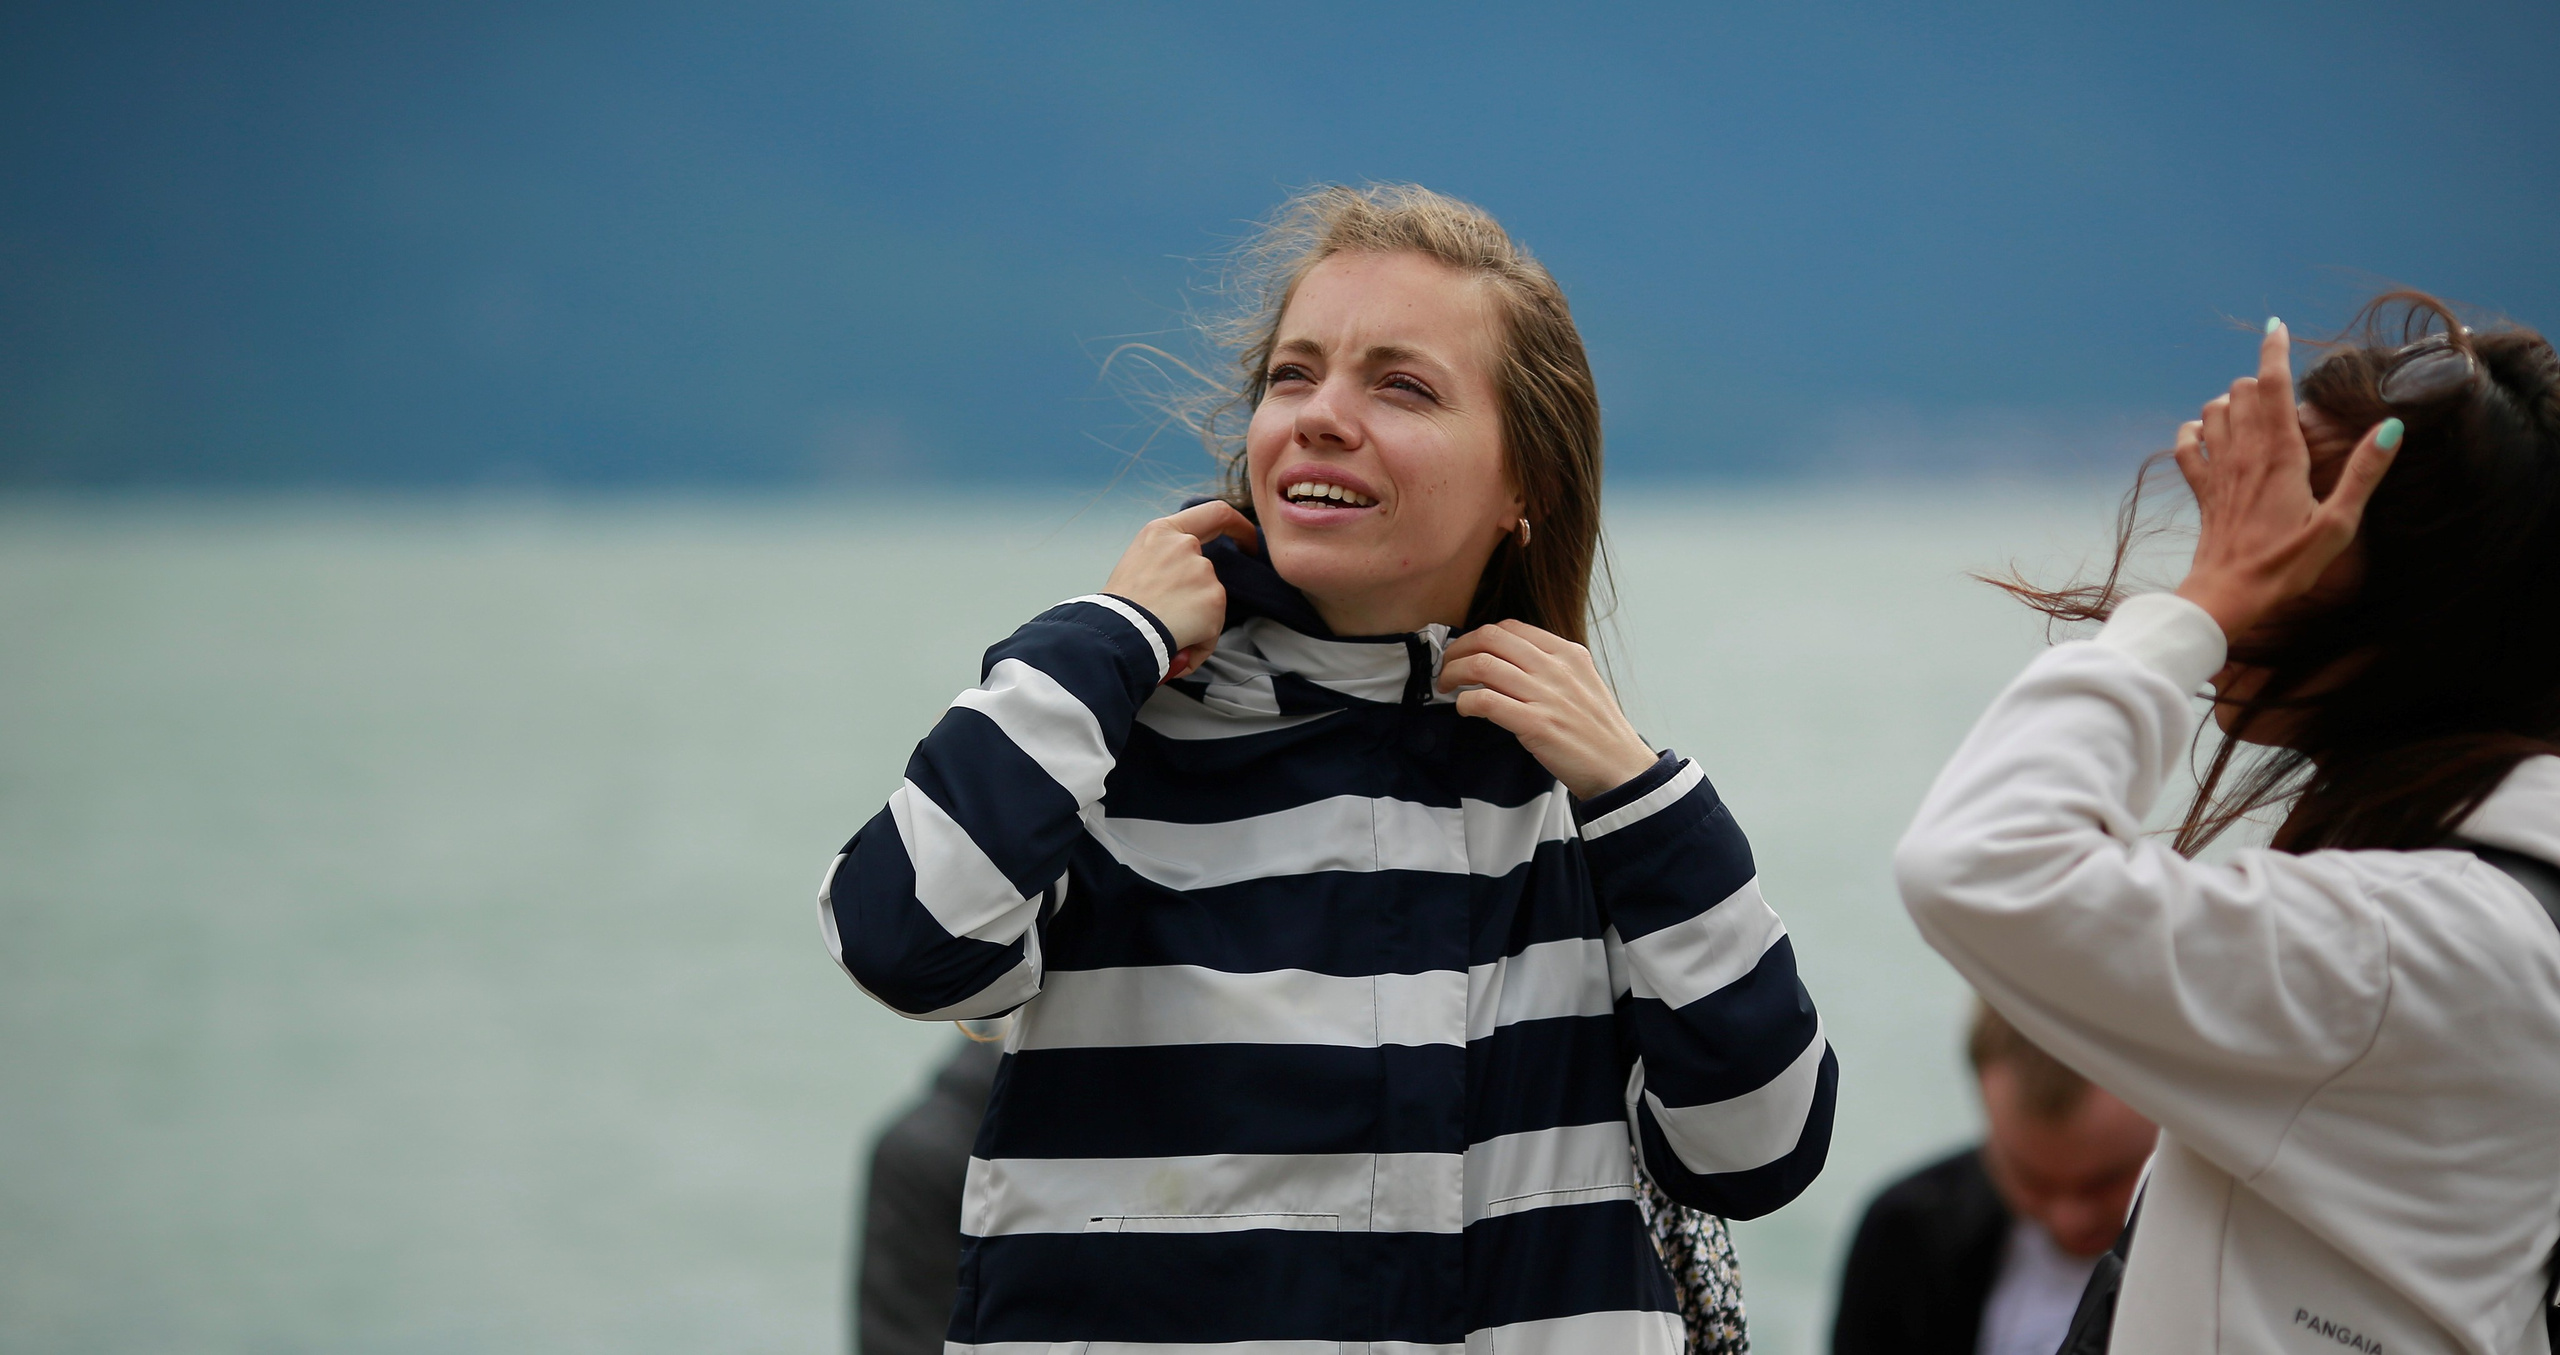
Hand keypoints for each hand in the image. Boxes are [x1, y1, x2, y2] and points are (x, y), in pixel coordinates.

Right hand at [1101, 500, 1259, 679]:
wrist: (1116, 631)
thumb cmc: (1118, 606)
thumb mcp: (1136, 564)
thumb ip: (1166, 560)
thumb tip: (1183, 586)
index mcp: (1162, 532)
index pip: (1215, 513)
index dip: (1238, 526)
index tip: (1248, 541)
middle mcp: (1185, 545)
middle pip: (1207, 569)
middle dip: (1199, 592)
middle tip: (1181, 614)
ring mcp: (1202, 571)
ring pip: (1209, 599)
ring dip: (1195, 619)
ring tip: (1166, 631)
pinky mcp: (1215, 598)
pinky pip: (1213, 626)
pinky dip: (1200, 639)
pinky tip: (1178, 643)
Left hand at [1438, 620, 1658, 799]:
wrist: (1620, 767)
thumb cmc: (1597, 731)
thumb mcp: (1583, 683)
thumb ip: (1551, 667)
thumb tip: (1507, 661)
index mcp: (1568, 653)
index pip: (1511, 627)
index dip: (1478, 636)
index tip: (1466, 652)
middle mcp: (1556, 668)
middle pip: (1490, 638)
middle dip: (1458, 650)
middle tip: (1447, 668)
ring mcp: (1546, 695)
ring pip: (1482, 664)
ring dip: (1453, 674)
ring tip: (1446, 687)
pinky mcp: (1536, 724)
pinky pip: (1486, 701)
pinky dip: (1465, 702)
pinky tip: (1464, 709)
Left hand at [2170, 320, 2399, 639]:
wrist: (2227, 595)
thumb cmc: (2286, 565)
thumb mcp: (2338, 523)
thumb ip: (2364, 473)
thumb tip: (2390, 427)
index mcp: (2280, 455)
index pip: (2273, 386)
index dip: (2275, 352)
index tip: (2277, 327)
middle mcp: (2243, 453)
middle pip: (2241, 391)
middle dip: (2260, 379)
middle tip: (2282, 392)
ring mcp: (2217, 470)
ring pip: (2212, 411)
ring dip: (2229, 401)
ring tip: (2252, 409)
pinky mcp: (2201, 490)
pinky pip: (2186, 445)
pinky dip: (2194, 431)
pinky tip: (2205, 434)